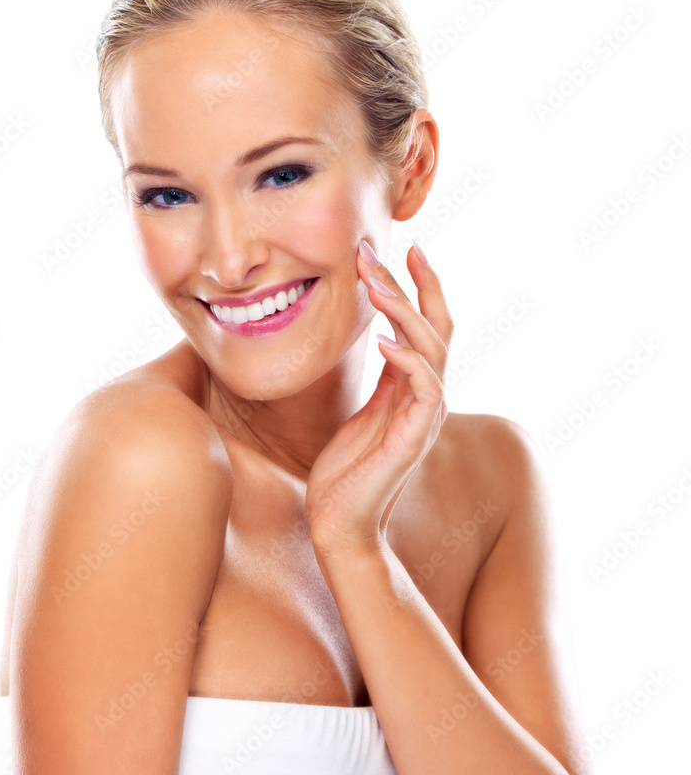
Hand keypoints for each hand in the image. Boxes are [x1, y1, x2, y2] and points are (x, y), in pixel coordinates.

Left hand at [305, 240, 452, 561]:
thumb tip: (383, 343)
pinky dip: (408, 362)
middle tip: (379, 251)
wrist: (342, 525)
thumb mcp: (362, 414)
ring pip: (431, 350)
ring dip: (404, 313)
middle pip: (434, 327)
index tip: (407, 249)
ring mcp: (423, 418)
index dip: (422, 287)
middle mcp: (426, 398)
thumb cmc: (346, 473)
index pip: (427, 326)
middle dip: (409, 285)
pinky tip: (384, 341)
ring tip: (375, 285)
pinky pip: (424, 391)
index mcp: (413, 389)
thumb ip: (381, 382)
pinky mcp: (413, 440)